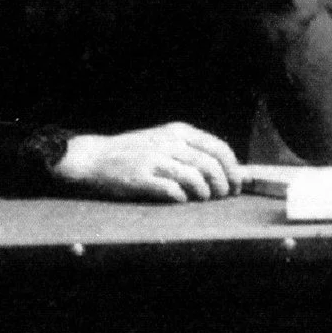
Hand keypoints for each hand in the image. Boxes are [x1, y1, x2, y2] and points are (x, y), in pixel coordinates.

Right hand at [55, 122, 240, 201]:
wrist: (94, 158)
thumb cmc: (132, 152)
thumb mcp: (163, 140)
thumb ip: (189, 150)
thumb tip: (223, 169)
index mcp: (178, 132)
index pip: (218, 147)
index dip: (233, 169)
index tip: (237, 184)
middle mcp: (169, 143)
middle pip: (210, 165)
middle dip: (223, 184)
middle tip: (223, 196)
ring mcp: (154, 160)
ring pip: (194, 178)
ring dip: (205, 193)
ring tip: (203, 199)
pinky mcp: (141, 178)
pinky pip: (172, 190)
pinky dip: (182, 198)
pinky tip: (181, 200)